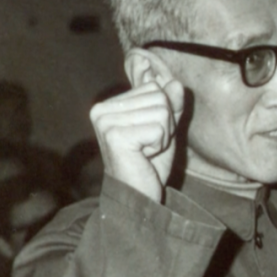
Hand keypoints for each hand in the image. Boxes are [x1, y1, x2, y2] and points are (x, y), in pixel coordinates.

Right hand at [90, 80, 184, 202]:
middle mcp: (101, 109)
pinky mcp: (115, 136)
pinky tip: (143, 156)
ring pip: (161, 112)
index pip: (154, 88)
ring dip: (163, 135)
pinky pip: (159, 129)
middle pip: (159, 98)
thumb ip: (170, 103)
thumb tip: (175, 82)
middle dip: (165, 125)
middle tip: (148, 146)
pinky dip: (159, 145)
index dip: (163, 114)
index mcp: (108, 104)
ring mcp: (105, 122)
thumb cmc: (149, 162)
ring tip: (145, 151)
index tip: (148, 135)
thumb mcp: (164, 127)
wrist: (138, 194)